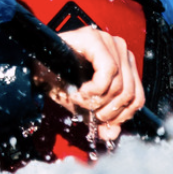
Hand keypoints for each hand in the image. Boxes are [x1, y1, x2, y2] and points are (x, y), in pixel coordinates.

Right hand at [31, 25, 143, 141]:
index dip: (122, 116)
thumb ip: (102, 120)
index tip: (103, 121)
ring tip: (79, 99)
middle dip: (107, 111)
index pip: (137, 96)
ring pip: (120, 85)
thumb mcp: (85, 105)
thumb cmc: (59, 81)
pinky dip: (94, 89)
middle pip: (129, 93)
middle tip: (88, 111)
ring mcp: (108, 41)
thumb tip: (112, 134)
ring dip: (97, 101)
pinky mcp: (95, 39)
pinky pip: (108, 72)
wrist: (35, 68)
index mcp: (122, 61)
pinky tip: (80, 91)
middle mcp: (118, 48)